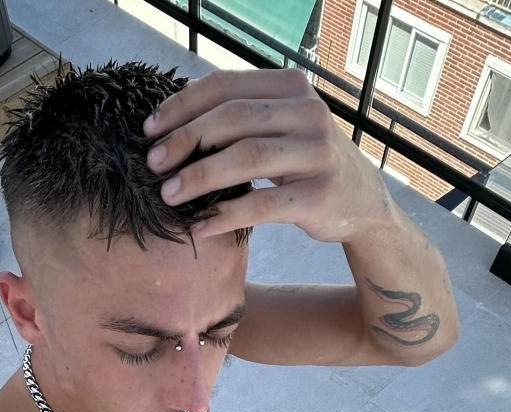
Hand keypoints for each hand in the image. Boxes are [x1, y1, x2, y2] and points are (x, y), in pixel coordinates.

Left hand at [143, 68, 391, 243]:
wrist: (362, 203)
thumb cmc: (305, 162)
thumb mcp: (280, 127)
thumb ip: (242, 115)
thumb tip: (175, 115)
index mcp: (292, 88)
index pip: (226, 86)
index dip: (182, 106)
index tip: (149, 130)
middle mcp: (308, 113)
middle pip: (233, 119)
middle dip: (185, 140)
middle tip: (152, 164)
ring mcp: (317, 154)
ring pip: (246, 158)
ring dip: (199, 176)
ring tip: (168, 194)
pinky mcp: (318, 196)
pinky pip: (261, 205)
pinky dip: (224, 216)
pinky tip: (199, 227)